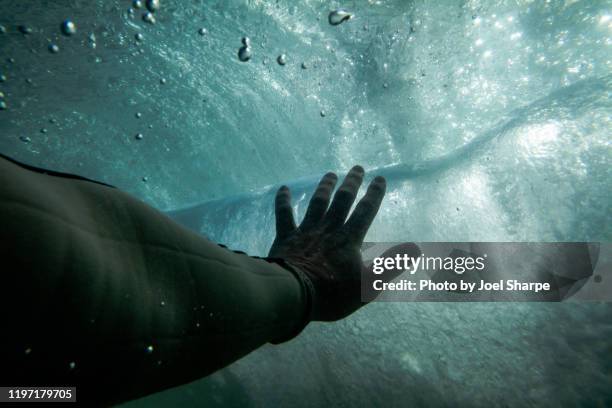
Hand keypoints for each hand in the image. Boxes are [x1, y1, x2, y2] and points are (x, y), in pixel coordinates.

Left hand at [268, 166, 385, 320]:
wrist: (294, 294)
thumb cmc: (333, 293)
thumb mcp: (369, 285)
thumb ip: (391, 265)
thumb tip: (415, 249)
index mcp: (349, 239)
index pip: (365, 211)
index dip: (374, 194)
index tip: (380, 178)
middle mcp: (328, 229)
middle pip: (342, 201)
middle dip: (351, 184)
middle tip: (357, 168)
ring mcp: (306, 231)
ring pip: (317, 204)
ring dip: (324, 188)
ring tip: (330, 174)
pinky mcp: (286, 238)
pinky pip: (284, 215)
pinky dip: (283, 201)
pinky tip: (284, 188)